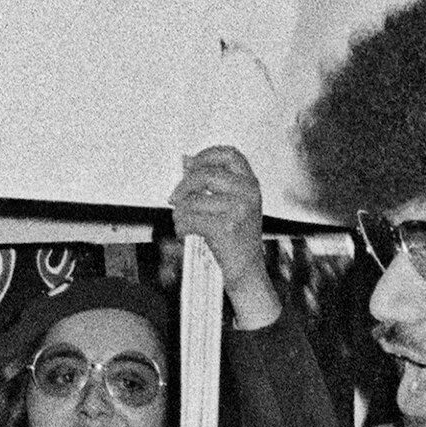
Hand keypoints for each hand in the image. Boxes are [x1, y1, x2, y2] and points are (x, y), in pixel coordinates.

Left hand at [171, 144, 279, 329]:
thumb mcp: (234, 205)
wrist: (248, 272)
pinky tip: (185, 234)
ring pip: (192, 200)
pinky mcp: (225, 227)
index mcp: (251, 183)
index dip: (206, 155)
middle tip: (174, 199)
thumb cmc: (237, 239)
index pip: (229, 154)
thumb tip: (185, 160)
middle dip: (183, 186)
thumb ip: (213, 184)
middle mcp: (248, 192)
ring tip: (183, 223)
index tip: (191, 166)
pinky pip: (189, 219)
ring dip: (180, 213)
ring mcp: (238, 209)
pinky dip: (181, 228)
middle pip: (205, 173)